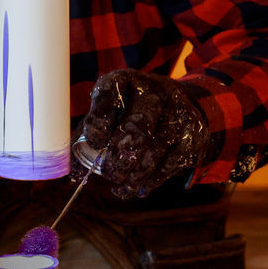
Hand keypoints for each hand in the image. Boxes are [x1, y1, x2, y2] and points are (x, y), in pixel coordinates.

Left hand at [81, 69, 210, 198]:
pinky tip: (140, 188)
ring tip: (123, 186)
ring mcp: (178, 110)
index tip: (93, 142)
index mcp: (124, 80)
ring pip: (157, 146)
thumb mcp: (107, 116)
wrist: (178, 106)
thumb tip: (74, 176)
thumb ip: (86, 140)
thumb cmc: (129, 113)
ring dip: (137, 172)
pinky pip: (172, 161)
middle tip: (111, 172)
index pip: (109, 93)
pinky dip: (154, 179)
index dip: (100, 119)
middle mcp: (154, 90)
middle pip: (139, 123)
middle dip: (122, 153)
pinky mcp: (193, 133)